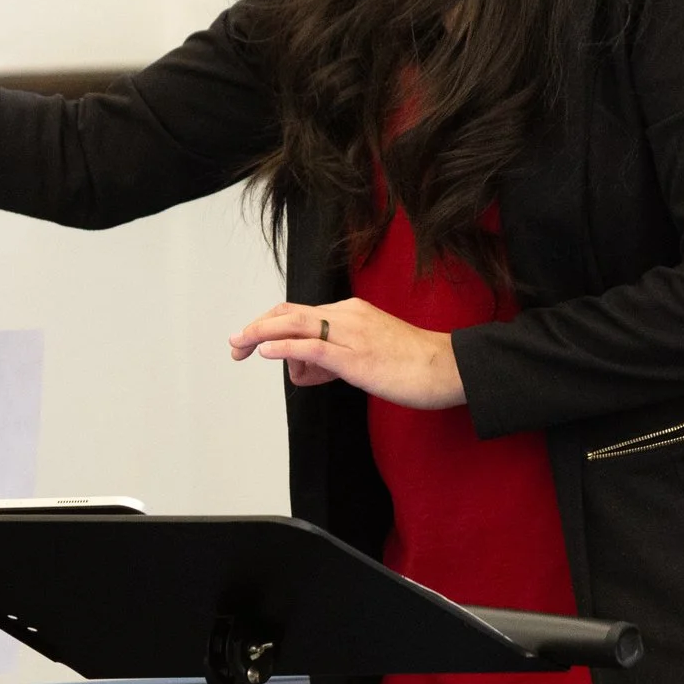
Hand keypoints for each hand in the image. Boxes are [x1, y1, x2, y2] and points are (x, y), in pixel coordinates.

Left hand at [230, 298, 466, 409]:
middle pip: (289, 314)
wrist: (448, 367)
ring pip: (295, 326)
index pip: (299, 312)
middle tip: (234, 345)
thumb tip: (304, 371)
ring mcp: (351, 334)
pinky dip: (285, 347)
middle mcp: (347, 316)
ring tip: (240, 346)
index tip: (251, 340)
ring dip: (260, 334)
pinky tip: (266, 351)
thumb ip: (333, 359)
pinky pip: (313, 347)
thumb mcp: (367, 354)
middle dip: (256, 327)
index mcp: (350, 312)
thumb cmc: (413, 364)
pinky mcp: (356, 356)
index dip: (270, 324)